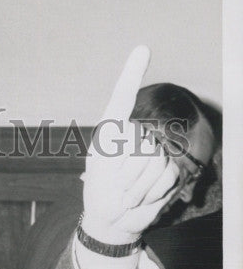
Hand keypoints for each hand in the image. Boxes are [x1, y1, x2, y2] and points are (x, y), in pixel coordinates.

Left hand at [81, 46, 180, 244]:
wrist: (112, 219)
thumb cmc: (100, 189)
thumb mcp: (98, 166)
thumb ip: (113, 146)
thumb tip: (135, 134)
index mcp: (114, 130)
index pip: (124, 97)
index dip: (133, 74)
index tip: (142, 49)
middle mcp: (137, 135)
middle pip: (138, 141)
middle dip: (124, 170)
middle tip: (117, 185)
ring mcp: (157, 150)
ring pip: (153, 159)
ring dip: (136, 185)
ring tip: (127, 193)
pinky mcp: (170, 168)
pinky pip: (165, 173)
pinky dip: (150, 191)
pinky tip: (141, 197)